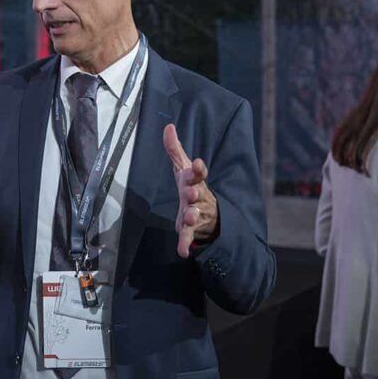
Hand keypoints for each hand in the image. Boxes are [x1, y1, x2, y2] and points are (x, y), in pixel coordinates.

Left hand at [163, 124, 218, 257]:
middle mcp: (199, 197)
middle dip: (194, 192)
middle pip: (197, 194)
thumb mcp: (182, 168)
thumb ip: (174, 149)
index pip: (198, 173)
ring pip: (195, 215)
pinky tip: (182, 252)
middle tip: (191, 192)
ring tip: (189, 217)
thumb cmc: (192, 187)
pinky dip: (185, 244)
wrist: (209, 215)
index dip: (197, 168)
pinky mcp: (192, 230)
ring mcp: (197, 214)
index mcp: (195, 181)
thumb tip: (168, 126)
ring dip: (192, 216)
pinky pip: (188, 237)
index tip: (196, 163)